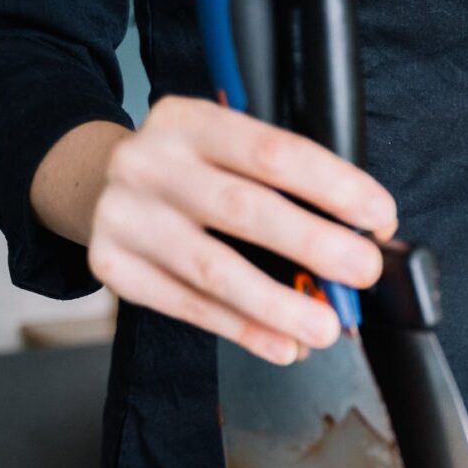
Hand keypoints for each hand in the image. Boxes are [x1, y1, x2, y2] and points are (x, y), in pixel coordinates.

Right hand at [78, 97, 397, 363]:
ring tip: (326, 328)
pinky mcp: (112, 266)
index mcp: (191, 122)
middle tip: (363, 273)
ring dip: (279, 305)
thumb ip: (282, 187)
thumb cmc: (187, 172)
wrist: (87, 182)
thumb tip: (358, 244)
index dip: (334, 186)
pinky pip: (188, 305)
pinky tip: (281, 345)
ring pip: (214, 269)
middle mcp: (151, 163)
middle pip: (244, 209)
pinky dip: (242, 330)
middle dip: (314, 245)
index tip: (380, 217)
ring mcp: (126, 215)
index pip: (274, 152)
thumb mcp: (223, 151)